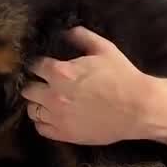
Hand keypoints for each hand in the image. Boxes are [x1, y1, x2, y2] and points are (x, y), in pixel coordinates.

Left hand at [22, 26, 154, 144]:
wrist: (139, 109)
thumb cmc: (122, 76)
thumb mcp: (104, 49)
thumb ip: (82, 36)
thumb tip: (66, 31)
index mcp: (60, 73)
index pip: (35, 66)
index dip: (39, 65)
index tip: (43, 66)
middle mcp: (53, 95)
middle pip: (28, 89)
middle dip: (35, 84)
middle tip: (44, 84)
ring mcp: (58, 117)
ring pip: (32, 110)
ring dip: (38, 103)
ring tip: (48, 101)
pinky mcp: (64, 134)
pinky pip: (41, 129)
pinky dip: (43, 122)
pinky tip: (53, 116)